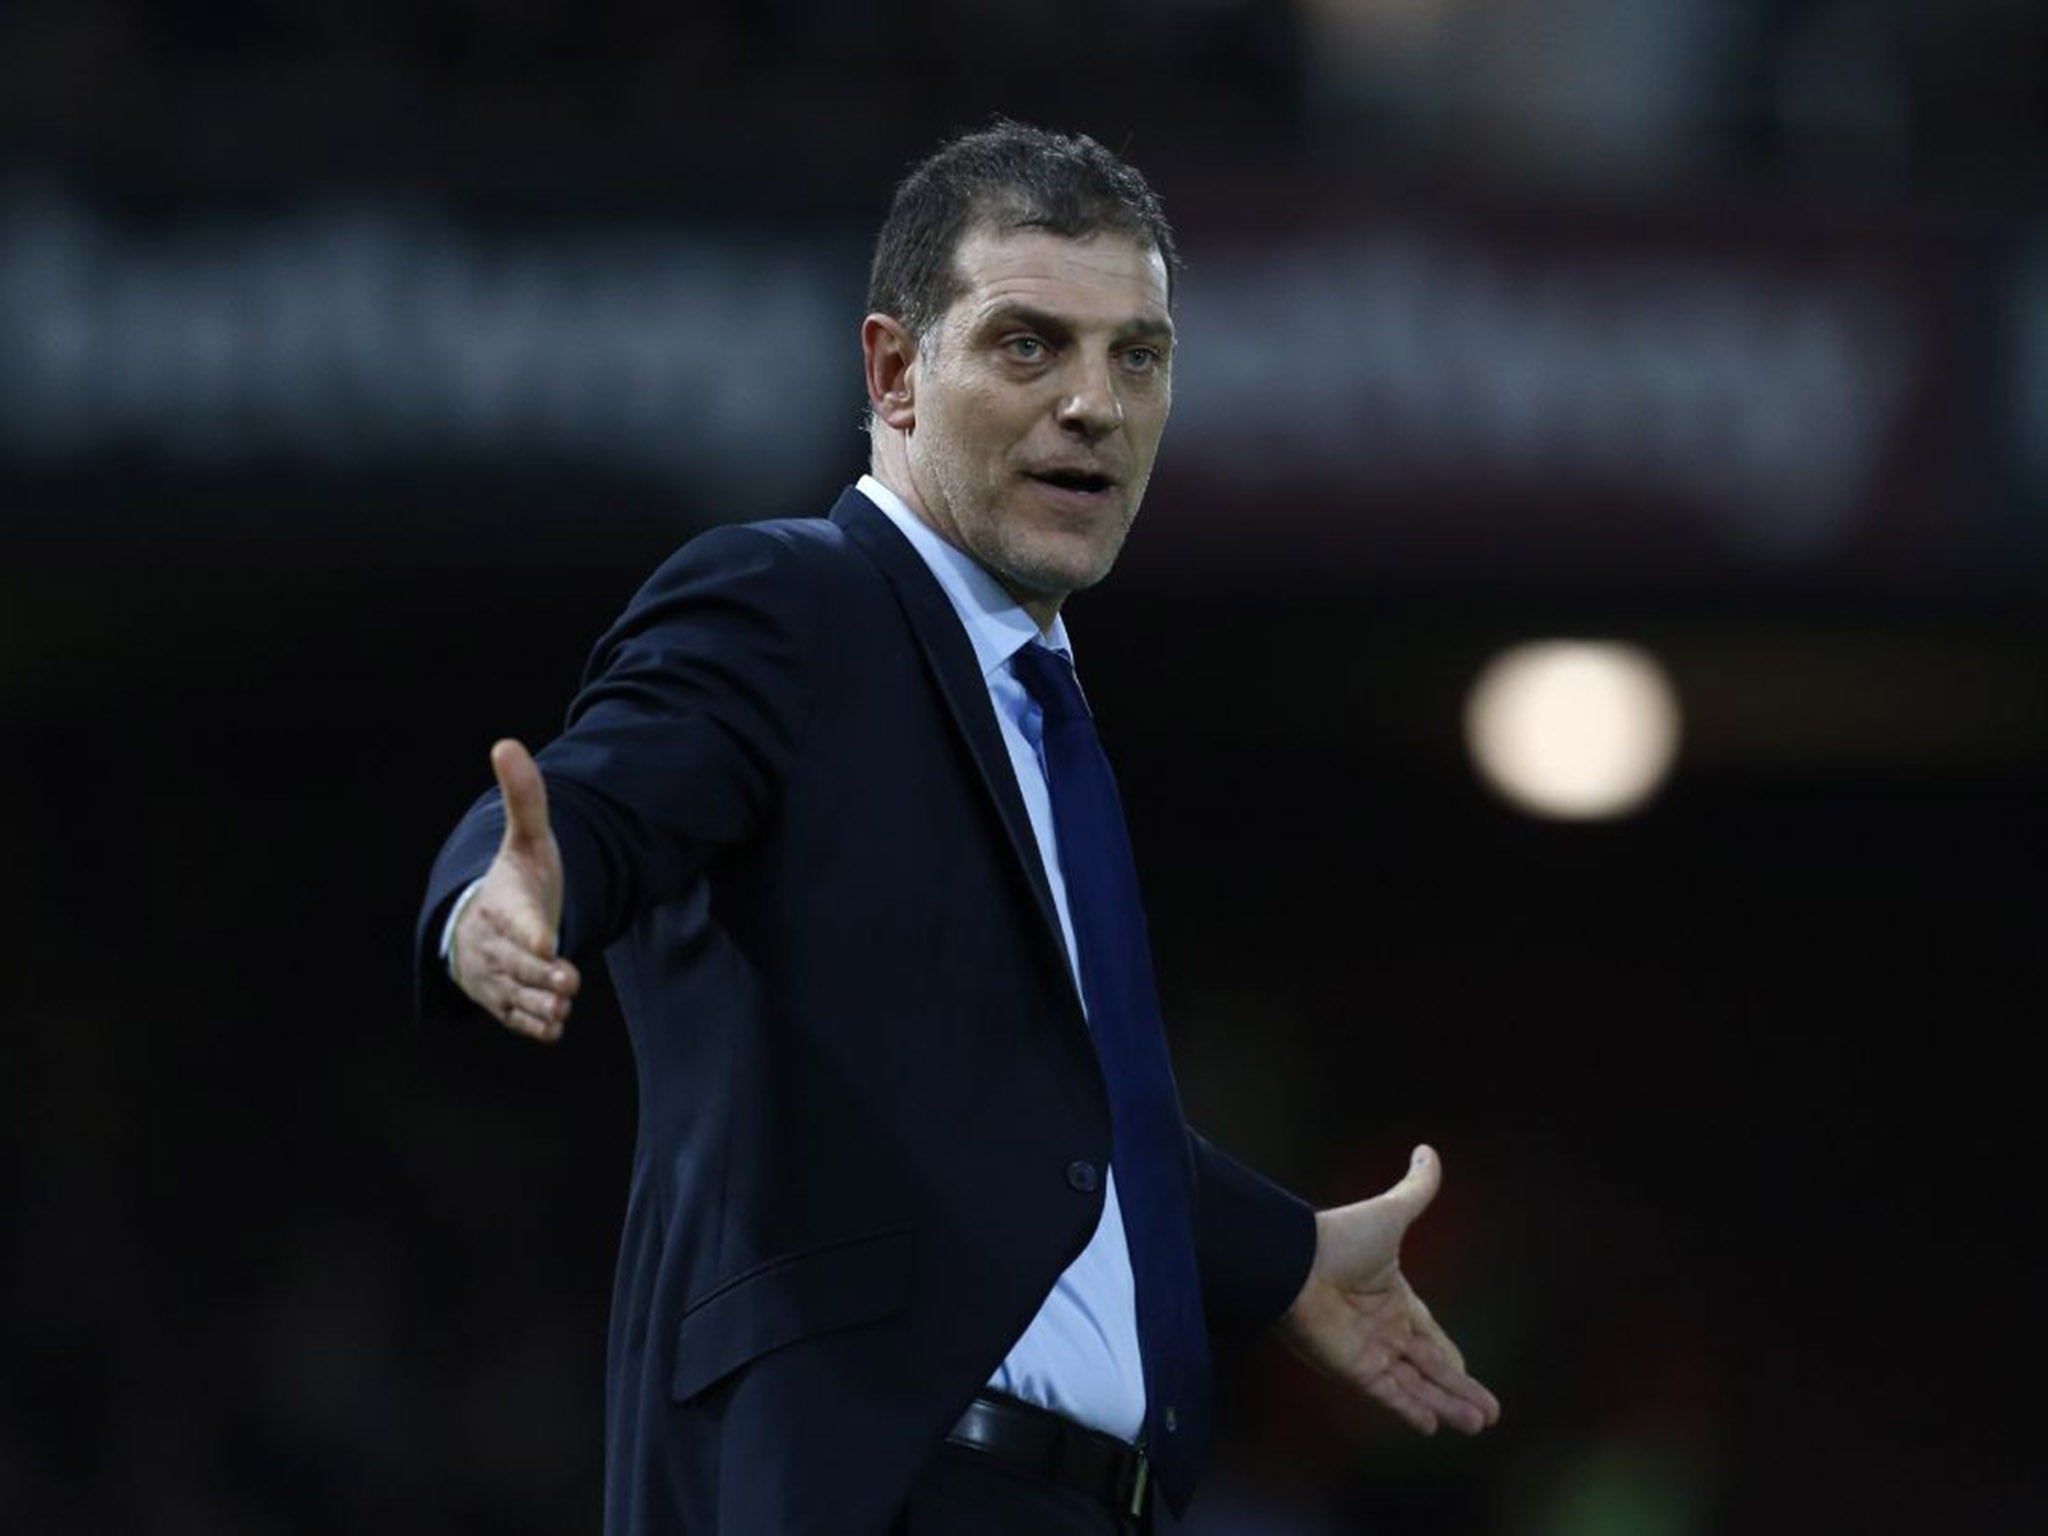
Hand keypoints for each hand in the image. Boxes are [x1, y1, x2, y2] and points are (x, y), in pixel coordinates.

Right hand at [449, 739, 580, 1041]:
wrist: (482, 926)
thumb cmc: (515, 881)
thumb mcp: (526, 840)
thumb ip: (525, 799)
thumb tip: (508, 744)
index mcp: (501, 905)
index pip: (517, 920)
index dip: (531, 932)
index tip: (548, 944)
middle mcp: (493, 945)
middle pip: (520, 965)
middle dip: (543, 976)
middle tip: (569, 980)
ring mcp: (497, 977)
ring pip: (519, 996)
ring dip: (543, 1002)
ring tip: (564, 1000)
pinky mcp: (504, 1002)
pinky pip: (520, 1019)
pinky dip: (537, 1024)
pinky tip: (555, 1022)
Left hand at [1277, 1145, 1500, 1435]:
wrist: (1293, 1263)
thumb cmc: (1338, 1238)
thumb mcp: (1389, 1212)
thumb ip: (1415, 1188)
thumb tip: (1429, 1150)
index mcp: (1392, 1296)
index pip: (1427, 1332)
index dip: (1448, 1353)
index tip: (1465, 1371)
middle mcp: (1380, 1328)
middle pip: (1428, 1366)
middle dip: (1458, 1390)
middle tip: (1489, 1416)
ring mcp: (1366, 1351)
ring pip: (1416, 1385)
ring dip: (1446, 1406)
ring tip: (1478, 1426)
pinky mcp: (1352, 1369)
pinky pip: (1389, 1395)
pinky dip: (1410, 1410)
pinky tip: (1433, 1427)